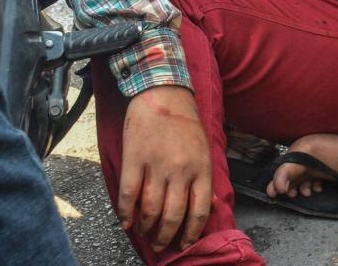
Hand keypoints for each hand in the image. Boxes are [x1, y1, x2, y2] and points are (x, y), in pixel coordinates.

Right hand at [119, 86, 212, 252]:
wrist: (163, 92)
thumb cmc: (186, 120)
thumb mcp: (204, 148)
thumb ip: (205, 177)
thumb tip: (210, 205)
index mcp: (201, 167)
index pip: (199, 211)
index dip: (191, 233)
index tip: (184, 244)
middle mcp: (180, 169)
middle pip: (173, 215)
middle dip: (167, 236)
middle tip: (162, 245)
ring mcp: (156, 164)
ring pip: (151, 209)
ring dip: (147, 227)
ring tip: (146, 234)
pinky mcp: (135, 158)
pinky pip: (129, 193)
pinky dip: (126, 212)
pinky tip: (127, 222)